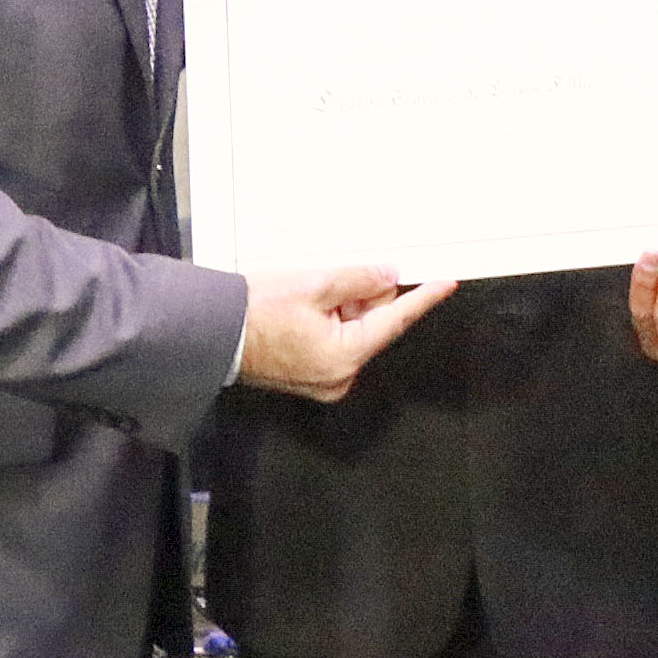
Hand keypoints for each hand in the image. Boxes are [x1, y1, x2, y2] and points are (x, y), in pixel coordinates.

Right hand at [236, 266, 455, 400]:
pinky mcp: (313, 378)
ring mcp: (325, 381)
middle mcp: (339, 377)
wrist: (212, 333)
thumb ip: (359, 279)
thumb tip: (388, 276)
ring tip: (308, 301)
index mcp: (344, 356)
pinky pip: (338, 342)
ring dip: (343, 309)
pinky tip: (306, 312)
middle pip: (375, 325)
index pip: (396, 321)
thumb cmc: (252, 314)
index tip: (445, 285)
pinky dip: (331, 322)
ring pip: (356, 332)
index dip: (423, 299)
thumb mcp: (314, 284)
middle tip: (330, 285)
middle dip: (362, 298)